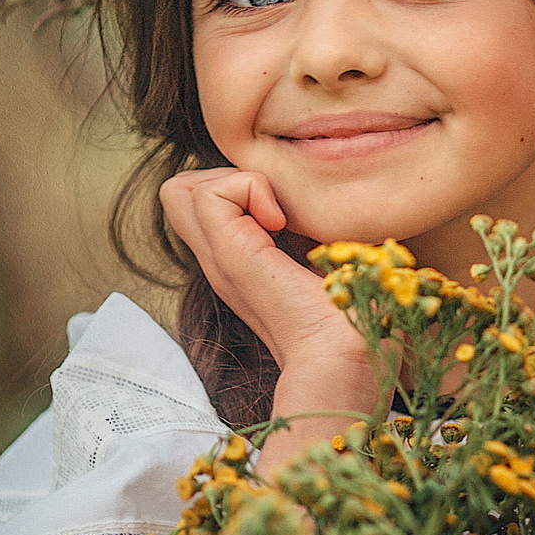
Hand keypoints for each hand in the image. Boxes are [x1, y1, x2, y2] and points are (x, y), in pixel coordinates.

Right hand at [159, 167, 364, 372]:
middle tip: (276, 207)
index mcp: (241, 262)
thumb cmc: (354, 315)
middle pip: (180, 194)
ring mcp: (219, 259)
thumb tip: (311, 200)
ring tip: (279, 216)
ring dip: (238, 181)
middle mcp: (221, 261)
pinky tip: (281, 221)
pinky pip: (208, 192)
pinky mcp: (229, 256)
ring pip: (183, 189)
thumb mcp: (325, 261)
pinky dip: (248, 187)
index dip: (238, 187)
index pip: (203, 203)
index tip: (286, 214)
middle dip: (229, 178)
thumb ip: (307, 233)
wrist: (348, 356)